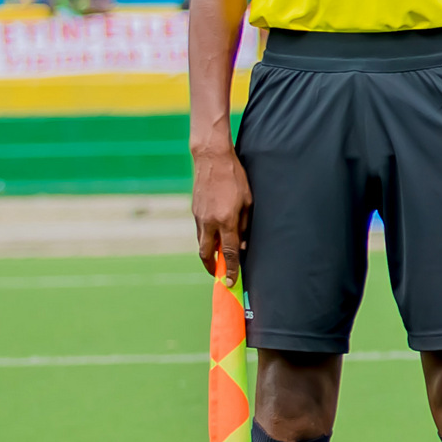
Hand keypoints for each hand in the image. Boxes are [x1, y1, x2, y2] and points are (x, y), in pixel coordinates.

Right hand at [192, 139, 249, 277]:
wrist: (211, 159)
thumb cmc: (235, 178)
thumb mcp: (248, 201)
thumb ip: (244, 225)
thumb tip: (241, 244)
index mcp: (225, 220)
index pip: (228, 252)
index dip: (230, 269)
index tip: (230, 282)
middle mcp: (209, 222)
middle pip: (207, 254)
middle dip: (213, 268)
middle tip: (220, 276)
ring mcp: (198, 217)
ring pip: (201, 243)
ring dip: (209, 254)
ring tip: (219, 260)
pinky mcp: (194, 211)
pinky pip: (200, 232)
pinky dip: (206, 240)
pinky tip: (214, 239)